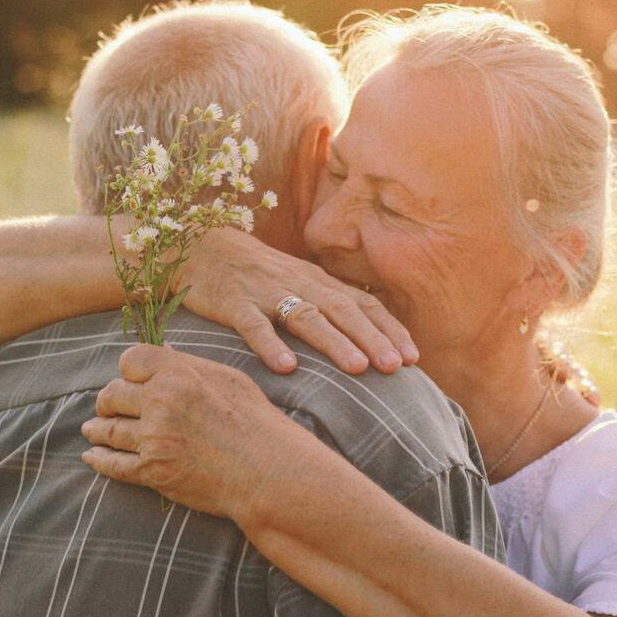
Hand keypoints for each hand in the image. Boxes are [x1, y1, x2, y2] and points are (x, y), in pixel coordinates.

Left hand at [80, 344, 308, 521]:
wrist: (268, 470)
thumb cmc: (256, 422)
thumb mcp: (228, 380)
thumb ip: (191, 367)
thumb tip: (165, 356)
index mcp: (178, 373)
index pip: (130, 360)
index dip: (127, 371)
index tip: (129, 380)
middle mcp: (160, 401)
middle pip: (112, 394)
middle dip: (108, 401)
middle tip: (106, 407)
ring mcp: (153, 437)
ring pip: (109, 429)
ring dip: (97, 430)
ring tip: (92, 430)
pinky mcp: (152, 470)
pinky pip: (113, 464)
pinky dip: (99, 460)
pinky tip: (92, 457)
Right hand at [176, 226, 417, 374]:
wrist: (202, 247)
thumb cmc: (258, 274)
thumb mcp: (299, 284)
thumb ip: (328, 307)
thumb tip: (369, 341)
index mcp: (318, 282)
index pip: (363, 303)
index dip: (389, 329)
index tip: (414, 358)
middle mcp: (299, 285)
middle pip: (343, 310)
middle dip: (373, 338)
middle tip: (397, 367)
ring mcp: (266, 293)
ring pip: (306, 317)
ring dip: (334, 342)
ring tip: (358, 368)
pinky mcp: (234, 304)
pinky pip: (254, 324)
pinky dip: (270, 345)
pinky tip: (286, 368)